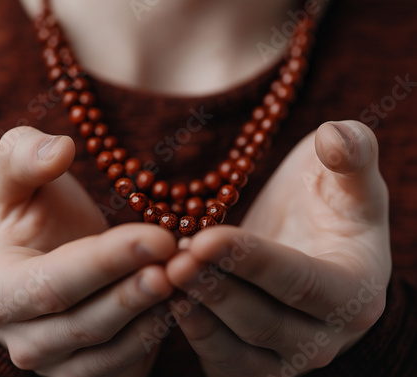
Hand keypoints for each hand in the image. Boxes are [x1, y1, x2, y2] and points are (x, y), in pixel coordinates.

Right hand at [0, 126, 176, 376]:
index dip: (108, 262)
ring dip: (154, 318)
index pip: (54, 283)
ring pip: (109, 353)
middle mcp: (23, 337)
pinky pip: (124, 366)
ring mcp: (56, 361)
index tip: (159, 236)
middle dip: (137, 294)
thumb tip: (60, 148)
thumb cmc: (26, 215)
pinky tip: (184, 303)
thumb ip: (22, 157)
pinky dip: (155, 339)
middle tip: (181, 264)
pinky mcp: (87, 369)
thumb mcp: (10, 180)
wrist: (36, 257)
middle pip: (85, 324)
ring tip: (191, 280)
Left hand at [166, 121, 390, 376]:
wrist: (311, 246)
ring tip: (163, 276)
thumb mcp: (349, 176)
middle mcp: (323, 336)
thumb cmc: (330, 207)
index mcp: (354, 292)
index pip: (301, 283)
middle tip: (175, 260)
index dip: (252, 262)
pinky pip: (220, 360)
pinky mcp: (251, 361)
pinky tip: (164, 298)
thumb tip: (336, 136)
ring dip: (197, 312)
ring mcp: (286, 356)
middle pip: (264, 321)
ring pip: (237, 348)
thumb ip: (352, 153)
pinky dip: (191, 333)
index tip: (205, 239)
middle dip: (216, 289)